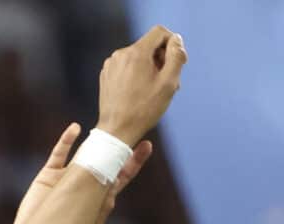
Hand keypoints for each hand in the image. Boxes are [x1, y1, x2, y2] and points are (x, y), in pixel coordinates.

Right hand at [13, 122, 152, 223]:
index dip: (134, 163)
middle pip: (106, 161)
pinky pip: (59, 154)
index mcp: (98, 199)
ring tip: (105, 128)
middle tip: (131, 128)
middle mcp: (84, 186)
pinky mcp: (48, 175)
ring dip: (94, 142)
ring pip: (83, 154)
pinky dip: (66, 140)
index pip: (121, 177)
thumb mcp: (89, 222)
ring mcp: (66, 179)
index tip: (146, 146)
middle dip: (118, 146)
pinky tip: (75, 129)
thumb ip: (103, 204)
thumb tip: (116, 181)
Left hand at [95, 26, 186, 146]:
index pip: (159, 32)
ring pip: (138, 57)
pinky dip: (136, 74)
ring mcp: (111, 64)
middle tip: (167, 82)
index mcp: (136, 53)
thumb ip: (176, 57)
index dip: (172, 44)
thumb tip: (176, 40)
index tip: (176, 61)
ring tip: (154, 90)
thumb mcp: (169, 83)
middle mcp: (121, 54)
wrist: (117, 130)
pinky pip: (126, 66)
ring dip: (149, 68)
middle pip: (149, 45)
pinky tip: (139, 92)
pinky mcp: (106, 74)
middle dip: (161, 59)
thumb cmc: (144, 110)